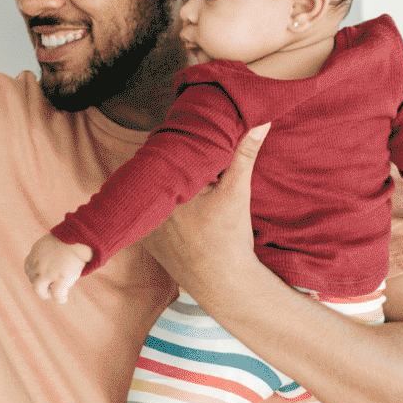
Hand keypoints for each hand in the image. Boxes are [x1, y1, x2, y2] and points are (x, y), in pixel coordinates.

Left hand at [25, 234, 90, 303]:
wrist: (81, 238)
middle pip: (32, 278)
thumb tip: (57, 261)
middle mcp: (38, 263)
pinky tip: (64, 298)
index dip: (34, 274)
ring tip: (53, 294)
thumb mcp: (56, 241)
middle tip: (49, 286)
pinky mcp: (60, 278)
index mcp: (36, 251)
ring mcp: (48, 272)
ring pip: (38, 289)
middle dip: (39, 283)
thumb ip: (51, 250)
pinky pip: (56, 295)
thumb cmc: (74, 237)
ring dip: (44, 294)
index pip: (28, 267)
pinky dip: (59, 299)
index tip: (42, 277)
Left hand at [145, 122, 270, 283]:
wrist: (223, 282)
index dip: (168, 142)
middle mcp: (150, 206)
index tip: (182, 138)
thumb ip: (245, 153)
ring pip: (143, 194)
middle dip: (162, 164)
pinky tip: (166, 206)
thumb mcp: (237, 191)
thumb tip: (261, 120)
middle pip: (149, 173)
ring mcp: (143, 224)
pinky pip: (142, 215)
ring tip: (174, 180)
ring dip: (154, 185)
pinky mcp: (144, 239)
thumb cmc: (230, 237)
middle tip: (181, 158)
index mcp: (168, 188)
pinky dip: (151, 208)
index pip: (157, 152)